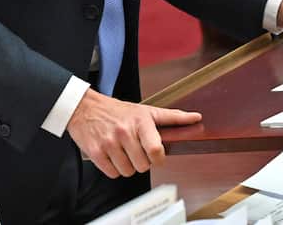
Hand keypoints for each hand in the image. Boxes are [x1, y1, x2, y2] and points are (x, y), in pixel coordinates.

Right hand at [66, 88, 200, 178]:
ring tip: (123, 151)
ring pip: (128, 172)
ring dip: (127, 165)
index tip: (156, 155)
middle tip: (135, 149)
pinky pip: (113, 173)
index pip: (156, 150)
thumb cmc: (118, 111)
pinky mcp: (96, 153)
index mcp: (140, 121)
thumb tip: (196, 118)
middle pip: (142, 166)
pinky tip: (112, 154)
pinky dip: (114, 168)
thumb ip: (172, 117)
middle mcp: (124, 132)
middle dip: (141, 161)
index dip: (158, 158)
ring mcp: (109, 143)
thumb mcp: (146, 111)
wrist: (85, 108)